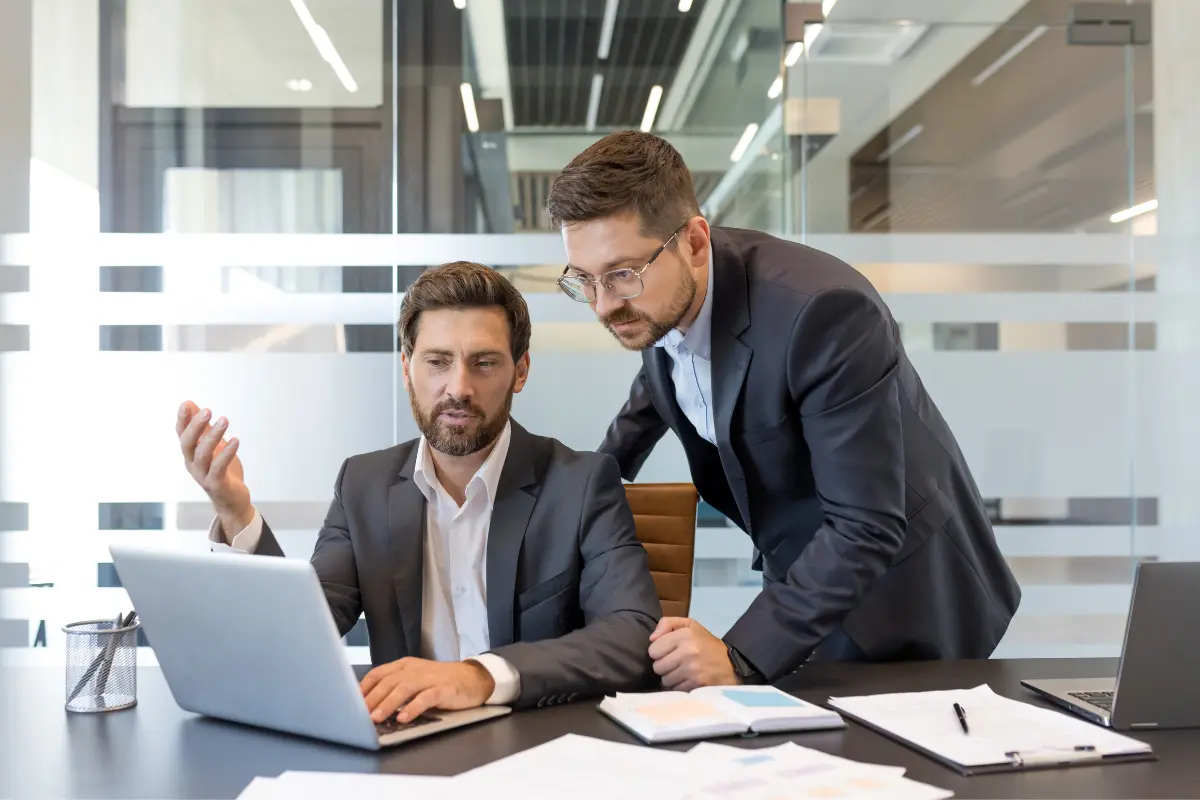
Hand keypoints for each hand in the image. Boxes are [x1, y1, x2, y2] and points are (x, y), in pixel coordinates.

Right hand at [176, 400, 253, 536]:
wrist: (232, 500)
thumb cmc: (222, 471)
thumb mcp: (212, 446)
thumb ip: (202, 428)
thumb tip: (190, 403)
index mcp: (190, 454)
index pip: (181, 434)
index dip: (183, 420)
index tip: (186, 403)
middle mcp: (192, 464)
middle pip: (188, 443)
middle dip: (196, 426)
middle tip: (207, 410)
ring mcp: (203, 475)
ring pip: (203, 454)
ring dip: (213, 436)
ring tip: (224, 420)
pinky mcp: (216, 484)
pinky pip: (219, 467)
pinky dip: (227, 453)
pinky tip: (235, 440)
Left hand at [360, 658, 494, 723]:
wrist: (474, 678)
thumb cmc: (441, 681)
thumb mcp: (416, 680)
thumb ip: (396, 688)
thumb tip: (370, 706)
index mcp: (405, 665)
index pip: (378, 674)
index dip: (363, 688)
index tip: (350, 703)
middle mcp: (415, 669)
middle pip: (388, 681)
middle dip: (371, 699)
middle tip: (359, 715)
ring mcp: (429, 678)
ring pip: (403, 688)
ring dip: (388, 703)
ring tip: (376, 718)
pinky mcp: (443, 688)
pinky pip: (426, 697)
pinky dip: (413, 707)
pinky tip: (404, 717)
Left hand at [648, 617, 737, 690]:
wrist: (732, 664)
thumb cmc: (706, 644)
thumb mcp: (690, 625)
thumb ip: (667, 623)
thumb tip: (652, 638)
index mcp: (684, 635)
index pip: (653, 650)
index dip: (659, 651)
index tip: (669, 651)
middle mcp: (688, 652)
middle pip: (657, 667)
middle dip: (664, 666)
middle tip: (675, 663)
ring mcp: (692, 670)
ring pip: (665, 680)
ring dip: (671, 678)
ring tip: (682, 672)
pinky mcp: (696, 685)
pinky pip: (675, 689)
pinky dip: (679, 686)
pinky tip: (687, 680)